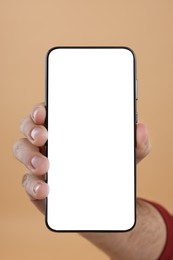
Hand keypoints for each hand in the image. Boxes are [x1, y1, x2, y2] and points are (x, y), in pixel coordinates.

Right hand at [13, 103, 150, 213]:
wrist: (106, 201)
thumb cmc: (111, 169)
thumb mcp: (129, 155)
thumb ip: (137, 142)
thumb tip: (139, 127)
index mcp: (67, 129)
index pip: (48, 112)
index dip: (41, 109)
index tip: (44, 111)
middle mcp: (50, 143)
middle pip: (29, 128)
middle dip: (32, 129)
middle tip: (43, 135)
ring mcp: (41, 163)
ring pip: (23, 152)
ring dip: (29, 156)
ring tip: (44, 165)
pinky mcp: (38, 186)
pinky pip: (28, 182)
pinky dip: (33, 185)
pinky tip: (45, 189)